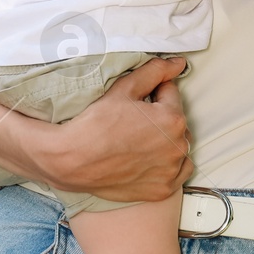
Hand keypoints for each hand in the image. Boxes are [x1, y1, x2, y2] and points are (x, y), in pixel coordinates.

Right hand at [39, 56, 191, 200]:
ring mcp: (171, 171)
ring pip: (179, 146)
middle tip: (134, 121)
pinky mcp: (163, 190)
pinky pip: (177, 172)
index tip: (135, 101)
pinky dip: (168, 165)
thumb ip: (155, 71)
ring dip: (167, 140)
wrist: (73, 161)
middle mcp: (178, 147)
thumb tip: (179, 63)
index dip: (153, 92)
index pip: (171, 93)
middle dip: (162, 116)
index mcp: (172, 118)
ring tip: (139, 140)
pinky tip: (147, 159)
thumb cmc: (96, 123)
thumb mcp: (124, 89)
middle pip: (177, 120)